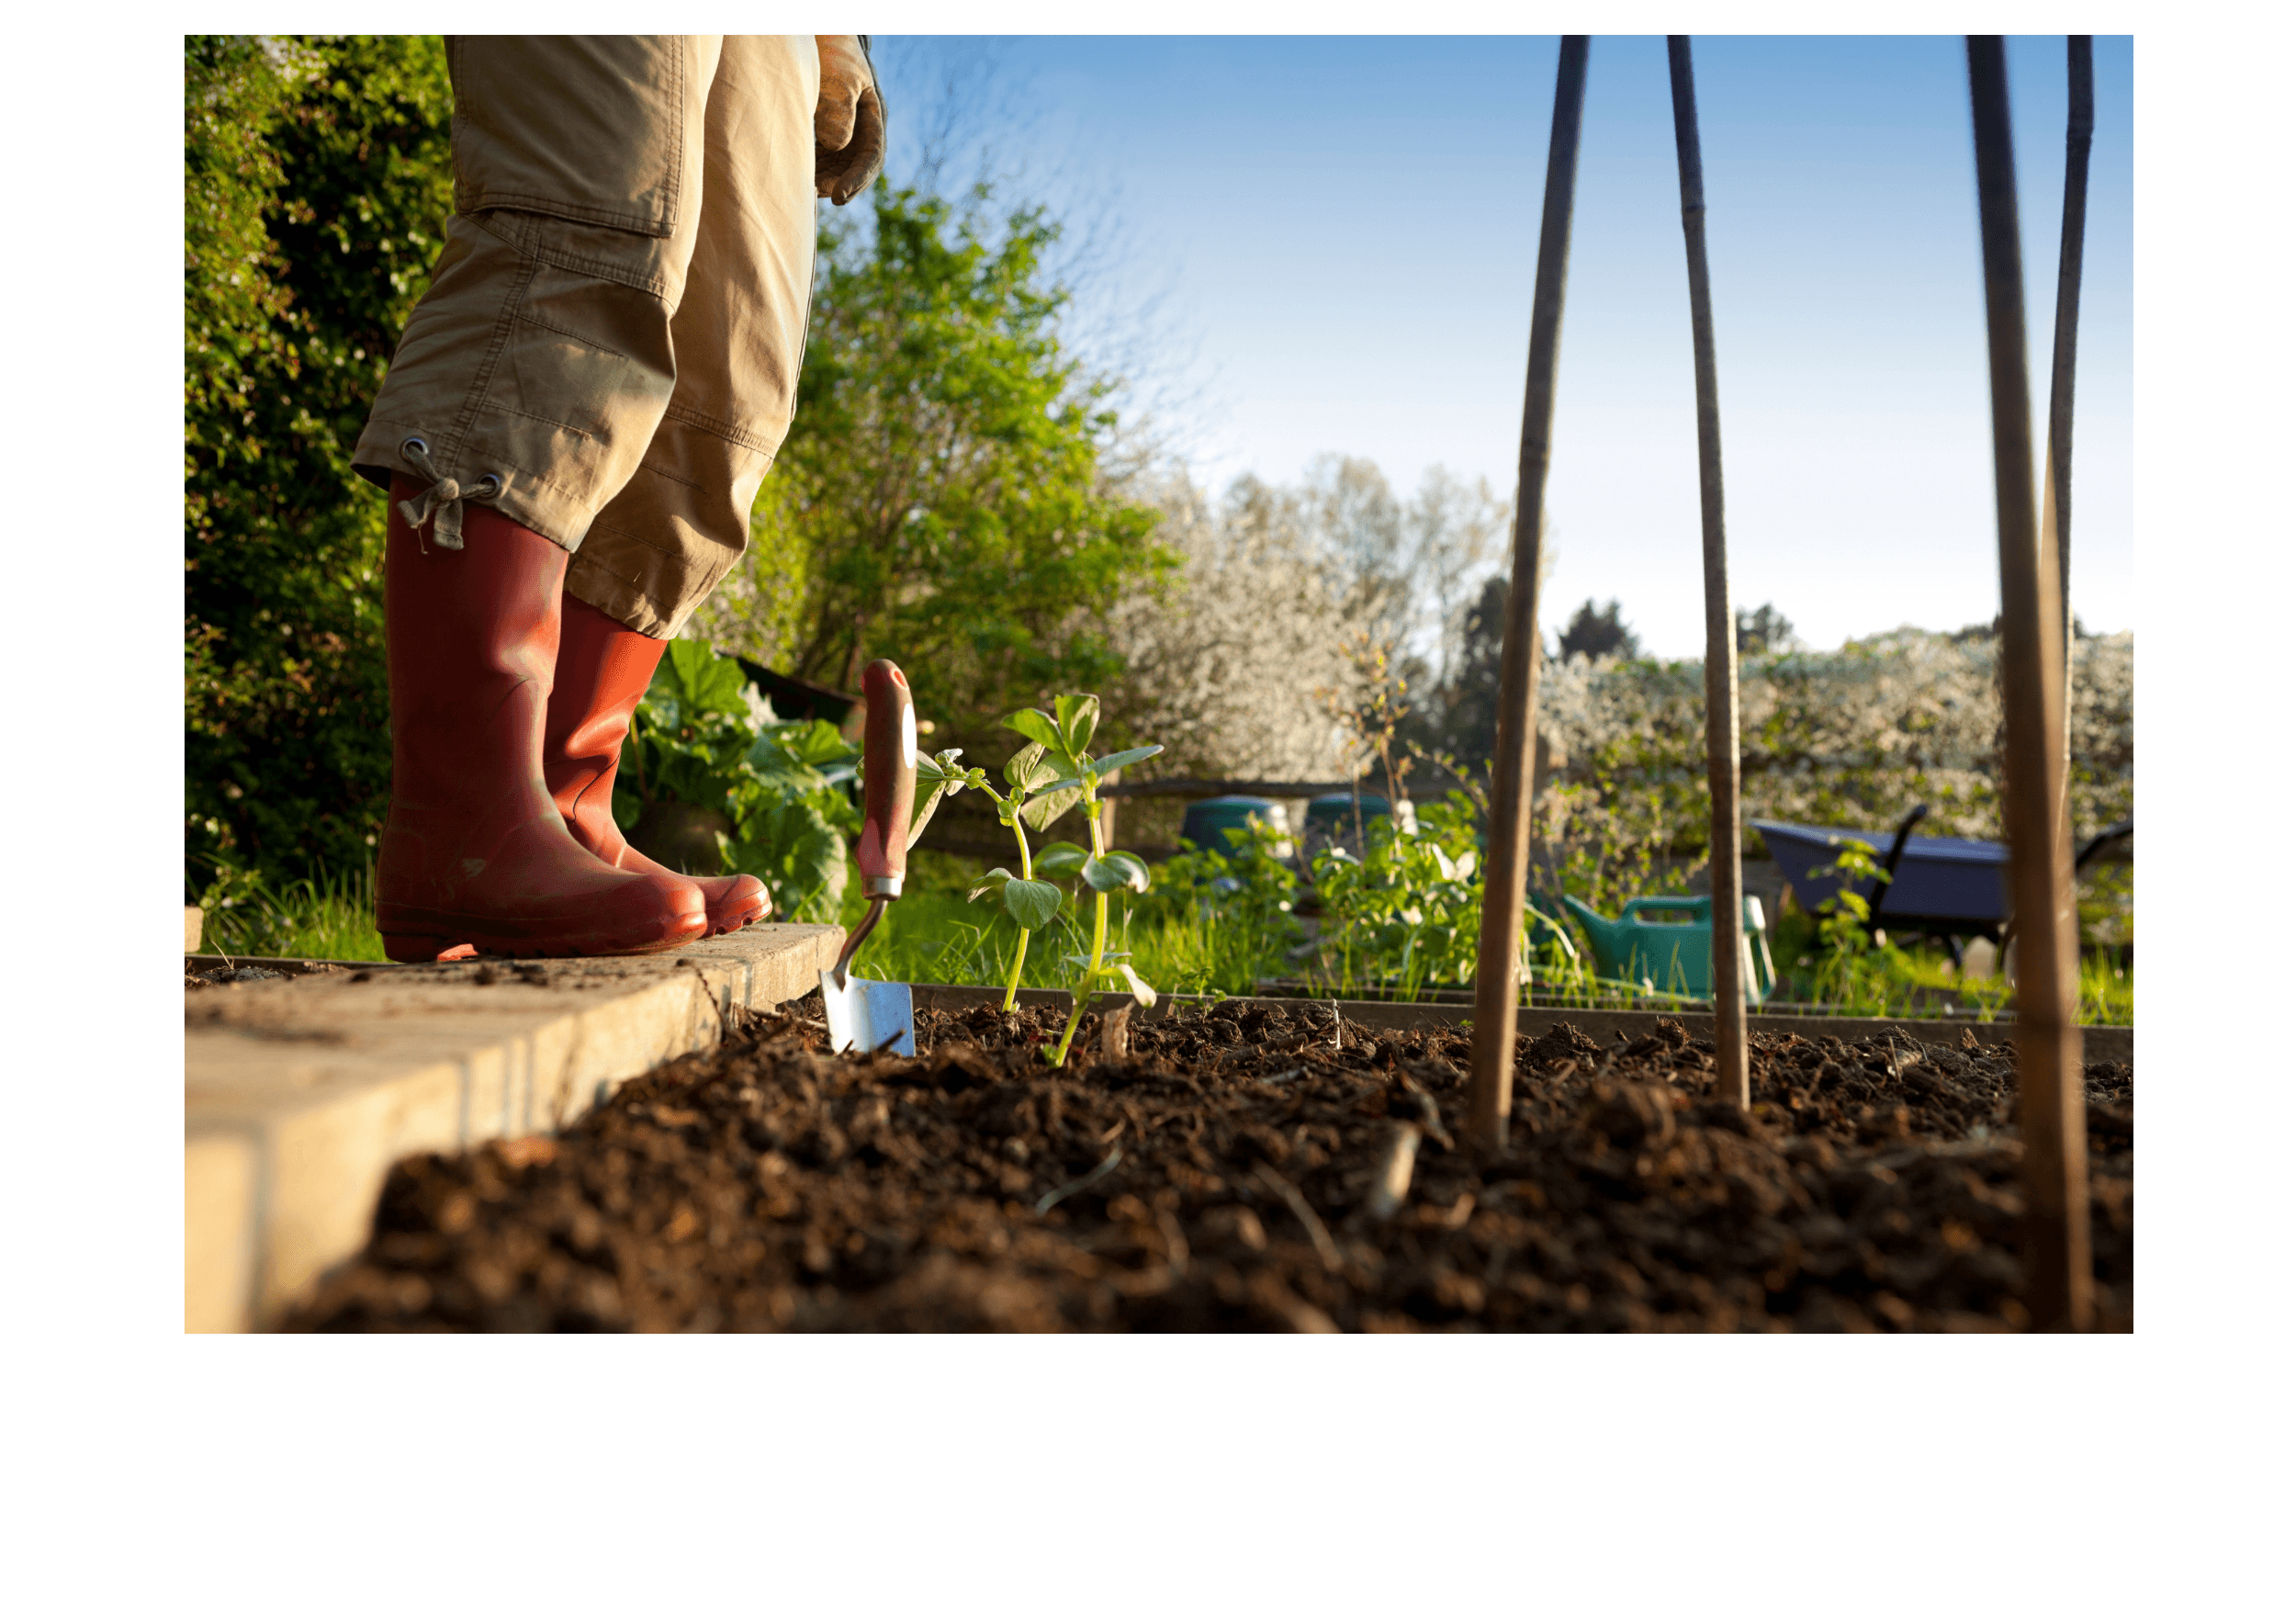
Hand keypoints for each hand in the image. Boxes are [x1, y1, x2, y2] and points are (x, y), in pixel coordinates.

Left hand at [814, 35, 884, 205]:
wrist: (819, 36)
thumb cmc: (832, 53)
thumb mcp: (839, 75)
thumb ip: (839, 108)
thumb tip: (836, 145)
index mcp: (873, 118)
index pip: (871, 158)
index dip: (857, 180)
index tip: (838, 197)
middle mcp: (861, 131)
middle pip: (855, 169)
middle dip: (837, 185)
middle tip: (815, 194)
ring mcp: (843, 133)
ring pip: (837, 167)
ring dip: (822, 181)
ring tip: (803, 188)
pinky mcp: (824, 132)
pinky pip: (821, 158)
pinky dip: (810, 169)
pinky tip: (795, 174)